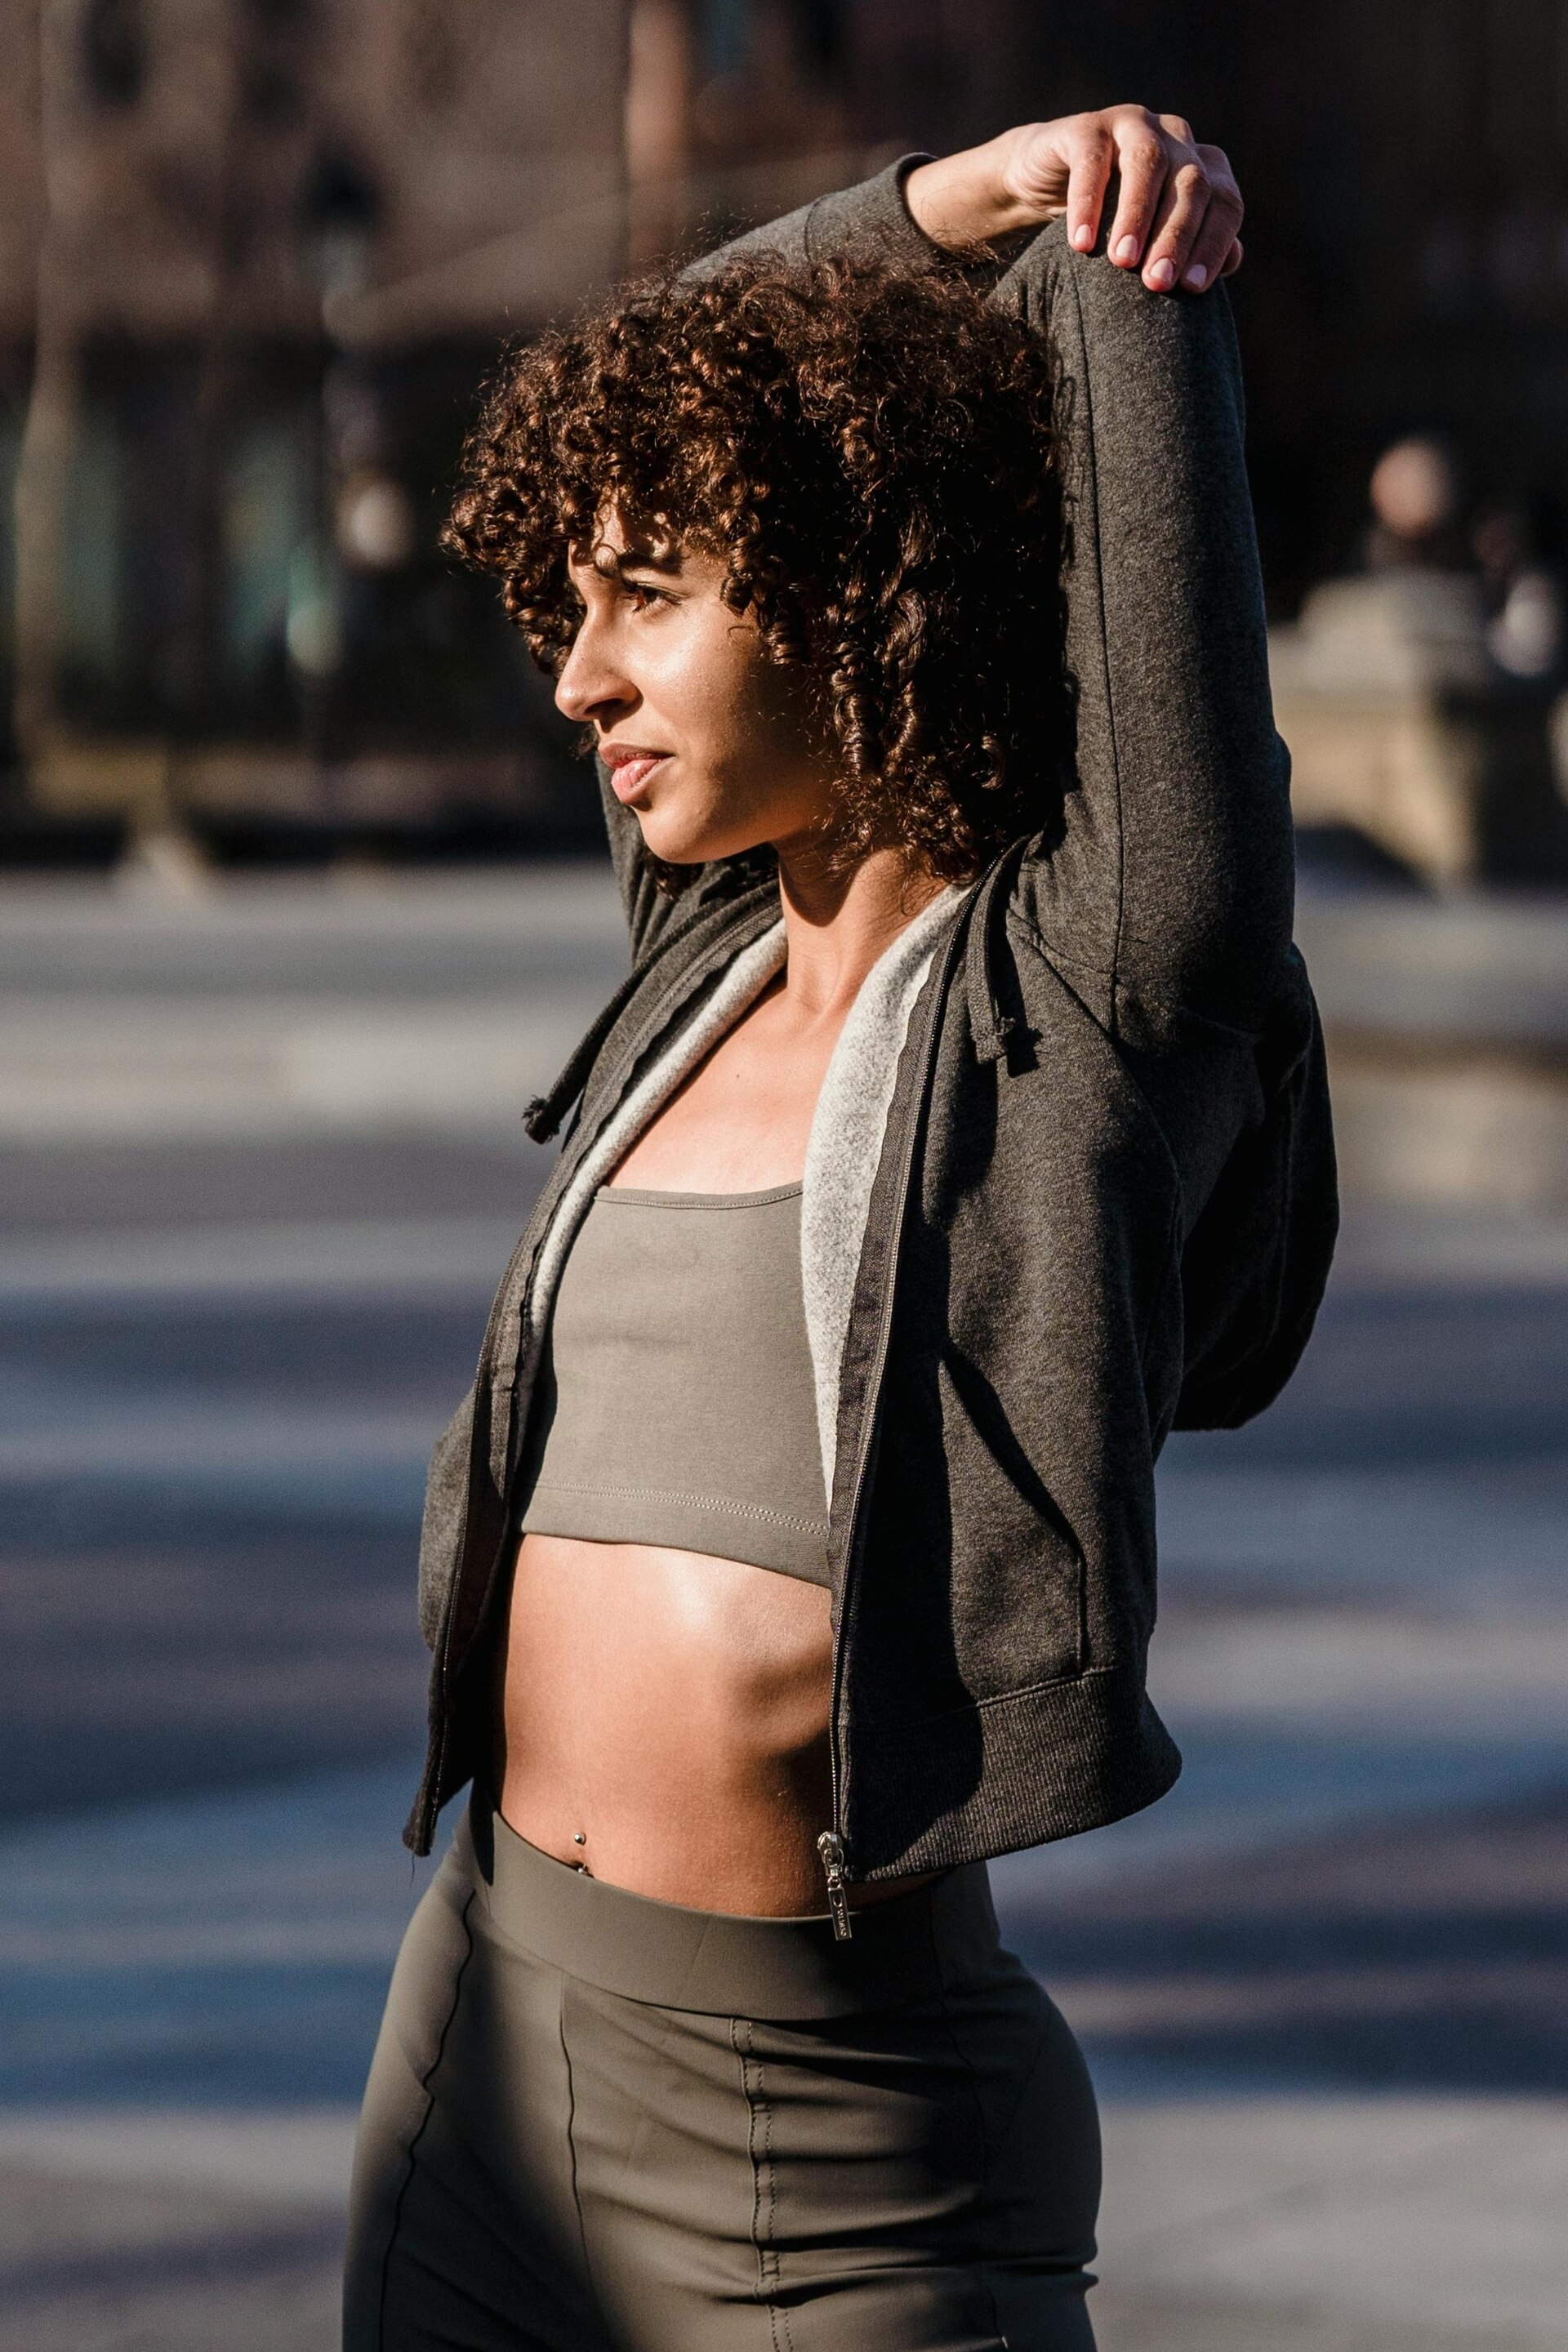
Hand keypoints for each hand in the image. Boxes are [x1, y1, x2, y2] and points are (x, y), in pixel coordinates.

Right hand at [906, 109, 1243, 294]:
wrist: (1044, 185)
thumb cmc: (1108, 220)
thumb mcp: (1152, 238)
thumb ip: (1193, 245)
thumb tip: (1234, 260)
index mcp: (1202, 167)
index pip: (1225, 203)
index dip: (1214, 243)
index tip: (1193, 288)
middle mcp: (1175, 139)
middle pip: (1191, 183)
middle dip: (1176, 236)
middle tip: (1157, 283)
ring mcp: (1133, 125)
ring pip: (1148, 161)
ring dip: (1138, 215)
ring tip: (1122, 262)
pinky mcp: (1086, 127)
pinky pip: (1092, 160)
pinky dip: (1088, 203)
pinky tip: (1082, 243)